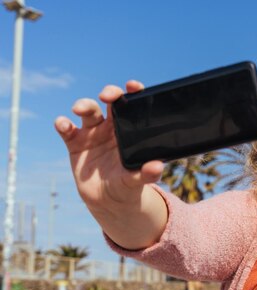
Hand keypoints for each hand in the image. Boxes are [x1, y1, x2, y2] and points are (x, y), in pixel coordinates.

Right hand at [54, 80, 163, 214]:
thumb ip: (146, 174)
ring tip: (81, 109)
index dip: (133, 92)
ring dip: (84, 105)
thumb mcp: (137, 181)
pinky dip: (63, 123)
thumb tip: (157, 167)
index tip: (132, 86)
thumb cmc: (126, 185)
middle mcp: (112, 127)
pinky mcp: (75, 142)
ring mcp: (93, 133)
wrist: (106, 200)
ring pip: (88, 110)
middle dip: (109, 93)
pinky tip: (63, 124)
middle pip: (111, 102)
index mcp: (131, 131)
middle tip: (107, 95)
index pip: (134, 106)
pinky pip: (67, 129)